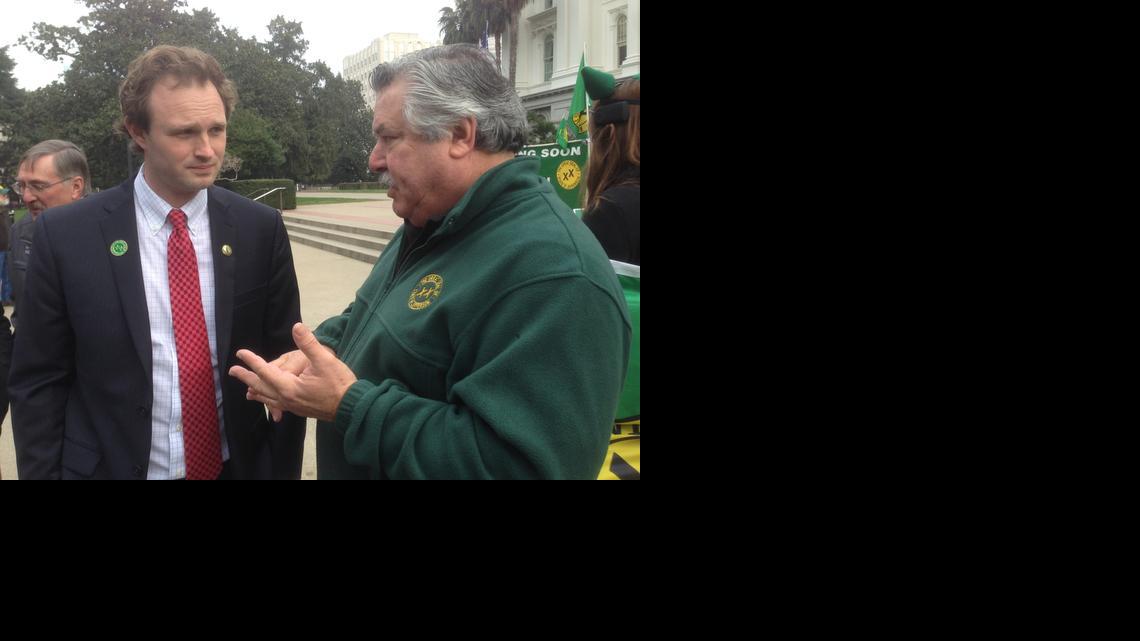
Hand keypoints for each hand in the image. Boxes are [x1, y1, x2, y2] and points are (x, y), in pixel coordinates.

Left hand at [229, 323, 356, 422]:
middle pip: (261, 386)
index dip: (252, 361)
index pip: (265, 371)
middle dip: (247, 377)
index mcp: (289, 386)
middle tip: (232, 371)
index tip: (240, 353)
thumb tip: (297, 327)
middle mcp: (286, 398)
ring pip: (268, 397)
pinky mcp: (299, 409)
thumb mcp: (325, 360)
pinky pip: (277, 404)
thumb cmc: (339, 383)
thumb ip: (309, 344)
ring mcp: (293, 406)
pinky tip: (268, 399)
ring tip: (246, 388)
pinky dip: (267, 399)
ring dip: (256, 390)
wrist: (351, 406)